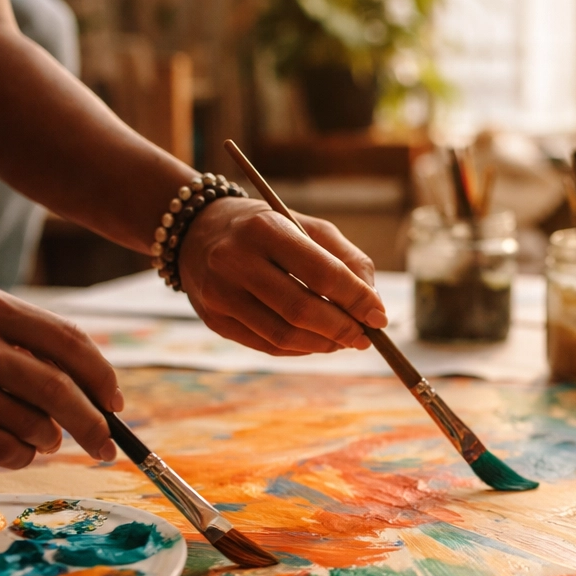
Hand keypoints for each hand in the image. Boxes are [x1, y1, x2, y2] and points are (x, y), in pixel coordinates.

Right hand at [0, 278, 121, 468]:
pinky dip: (19, 456)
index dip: (103, 378)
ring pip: (32, 425)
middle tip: (106, 446)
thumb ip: (12, 334)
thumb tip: (82, 382)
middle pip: (61, 390)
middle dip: (96, 425)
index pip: (70, 343)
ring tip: (39, 438)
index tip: (115, 402)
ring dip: (48, 441)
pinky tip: (13, 450)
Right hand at [178, 198, 387, 354]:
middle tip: (366, 337)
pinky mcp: (215, 320)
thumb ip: (345, 259)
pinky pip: (267, 345)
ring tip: (345, 340)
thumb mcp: (306, 226)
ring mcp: (220, 293)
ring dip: (324, 344)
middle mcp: (236, 260)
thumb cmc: (265, 228)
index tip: (380, 316)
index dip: (356, 299)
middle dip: (343, 328)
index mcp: (265, 229)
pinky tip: (317, 342)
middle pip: (302, 309)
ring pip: (284, 335)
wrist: (196, 232)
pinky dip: (301, 349)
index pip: (322, 272)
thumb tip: (373, 304)